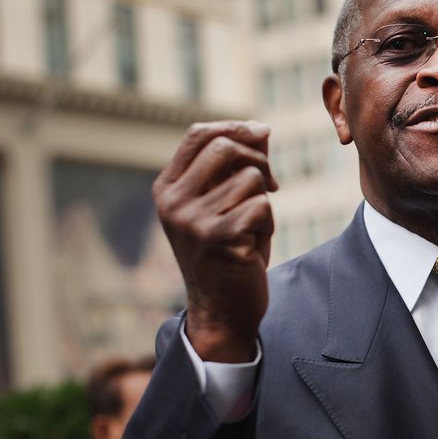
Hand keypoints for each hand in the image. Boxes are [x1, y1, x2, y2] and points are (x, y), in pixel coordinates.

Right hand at [154, 121, 278, 362]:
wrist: (221, 311)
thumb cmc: (226, 253)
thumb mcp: (220, 205)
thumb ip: (233, 168)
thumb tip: (261, 128)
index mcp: (167, 189)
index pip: (198, 134)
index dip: (235, 127)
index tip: (262, 134)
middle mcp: (174, 202)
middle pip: (226, 147)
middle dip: (258, 160)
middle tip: (271, 184)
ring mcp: (193, 220)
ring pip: (250, 179)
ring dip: (264, 202)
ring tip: (251, 229)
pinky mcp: (220, 237)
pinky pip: (262, 206)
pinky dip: (267, 224)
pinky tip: (254, 245)